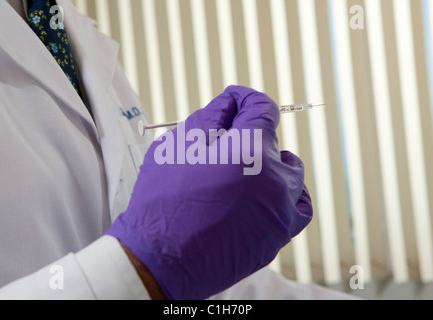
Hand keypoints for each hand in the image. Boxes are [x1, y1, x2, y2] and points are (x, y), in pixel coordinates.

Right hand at [106, 85, 312, 299]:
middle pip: (273, 141)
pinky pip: (297, 206)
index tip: (234, 101)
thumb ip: (210, 117)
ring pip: (290, 173)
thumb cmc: (163, 204)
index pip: (262, 108)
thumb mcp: (177, 147)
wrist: (161, 259)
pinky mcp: (278, 235)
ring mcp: (280, 211)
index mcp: (250, 151)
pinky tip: (266, 195)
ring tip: (244, 172)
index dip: (244, 98)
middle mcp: (275, 180)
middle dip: (248, 135)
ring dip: (271, 164)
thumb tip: (229, 104)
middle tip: (221, 146)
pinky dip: (286, 194)